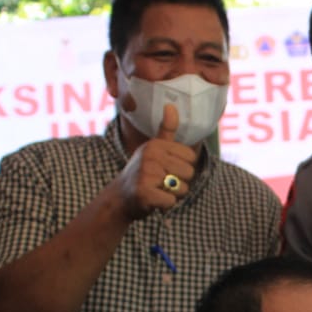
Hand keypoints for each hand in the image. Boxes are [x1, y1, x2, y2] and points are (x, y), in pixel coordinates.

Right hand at [116, 104, 197, 218]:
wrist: (120, 197)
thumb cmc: (143, 172)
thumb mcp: (153, 148)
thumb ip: (166, 130)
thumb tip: (171, 105)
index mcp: (156, 145)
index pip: (191, 157)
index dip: (183, 167)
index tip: (167, 169)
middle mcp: (150, 156)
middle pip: (189, 173)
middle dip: (179, 182)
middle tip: (161, 182)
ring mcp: (146, 174)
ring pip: (182, 188)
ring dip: (173, 194)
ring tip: (157, 190)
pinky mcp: (144, 193)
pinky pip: (171, 202)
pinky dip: (165, 205)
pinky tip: (153, 201)